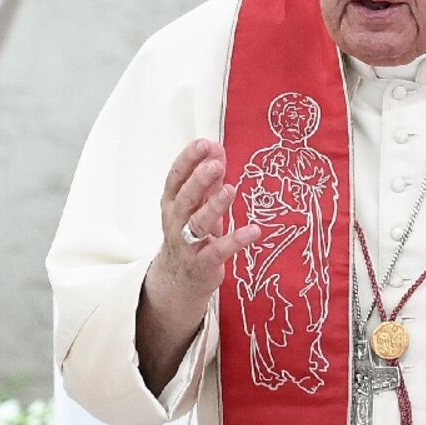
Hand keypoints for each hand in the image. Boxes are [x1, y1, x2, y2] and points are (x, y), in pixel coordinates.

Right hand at [149, 139, 261, 321]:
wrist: (179, 280)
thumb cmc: (189, 234)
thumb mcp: (196, 204)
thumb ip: (208, 179)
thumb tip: (216, 148)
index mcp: (172, 202)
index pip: (176, 177)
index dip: (187, 160)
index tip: (202, 144)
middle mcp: (176, 221)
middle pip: (185, 198)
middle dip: (199, 180)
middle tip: (215, 165)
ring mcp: (187, 244)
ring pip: (197, 223)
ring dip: (214, 206)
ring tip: (230, 190)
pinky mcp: (203, 263)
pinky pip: (218, 250)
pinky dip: (235, 240)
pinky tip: (253, 230)